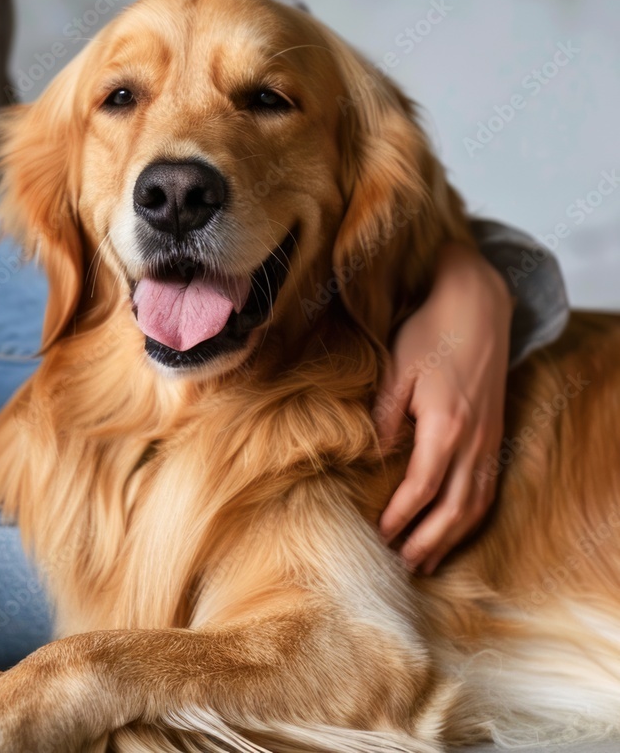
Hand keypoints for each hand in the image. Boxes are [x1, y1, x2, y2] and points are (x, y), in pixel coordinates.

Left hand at [375, 242, 512, 574]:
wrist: (478, 306)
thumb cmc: (432, 331)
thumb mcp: (398, 368)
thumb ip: (385, 415)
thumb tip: (374, 454)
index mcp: (446, 426)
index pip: (422, 487)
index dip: (400, 516)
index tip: (379, 534)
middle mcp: (474, 440)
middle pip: (454, 508)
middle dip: (428, 540)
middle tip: (402, 564)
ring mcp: (490, 439)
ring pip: (476, 503)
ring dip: (453, 536)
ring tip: (427, 559)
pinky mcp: (496, 434)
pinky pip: (489, 487)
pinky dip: (472, 514)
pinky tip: (456, 526)